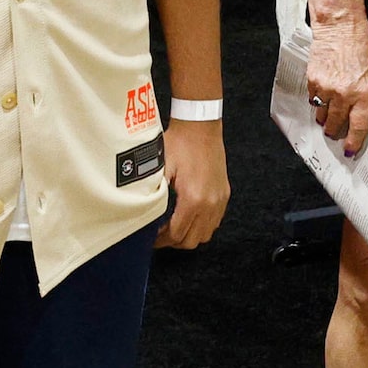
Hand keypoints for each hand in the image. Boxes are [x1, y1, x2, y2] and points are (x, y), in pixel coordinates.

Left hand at [157, 120, 228, 249]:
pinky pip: (215, 221)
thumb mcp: (160, 169)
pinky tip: (189, 218)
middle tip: (160, 236)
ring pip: (206, 234)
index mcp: (193, 199)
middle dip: (174, 242)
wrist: (200, 125)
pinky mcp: (224, 194)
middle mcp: (210, 203)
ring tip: (174, 228)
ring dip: (189, 235)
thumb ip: (153, 195)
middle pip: (192, 240)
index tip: (152, 238)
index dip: (162, 240)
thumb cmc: (179, 143)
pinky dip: (202, 226)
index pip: (177, 234)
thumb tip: (143, 215)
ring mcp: (219, 199)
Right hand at [306, 12, 367, 156]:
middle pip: (336, 124)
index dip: (353, 141)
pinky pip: (313, 99)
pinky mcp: (312, 79)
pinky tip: (321, 96)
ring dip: (324, 117)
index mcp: (362, 92)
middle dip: (335, 131)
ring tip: (326, 116)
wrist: (339, 25)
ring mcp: (325, 87)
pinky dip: (316, 101)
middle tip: (334, 133)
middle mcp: (343, 93)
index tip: (349, 149)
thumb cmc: (359, 43)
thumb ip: (365, 93)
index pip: (358, 125)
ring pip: (321, 113)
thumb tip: (358, 110)